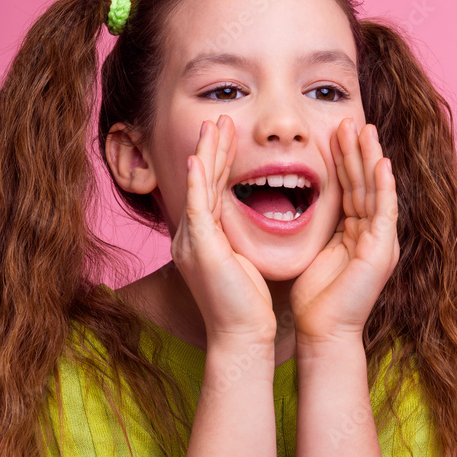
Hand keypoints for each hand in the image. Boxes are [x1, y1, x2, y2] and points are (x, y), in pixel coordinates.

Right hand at [171, 114, 276, 345]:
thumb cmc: (249, 306)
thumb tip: (264, 218)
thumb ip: (243, 239)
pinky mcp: (199, 248)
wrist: (241, 336)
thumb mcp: (245, 262)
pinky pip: (197, 208)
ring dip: (207, 155)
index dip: (219, 161)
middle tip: (219, 120)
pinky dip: (199, 182)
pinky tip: (201, 160)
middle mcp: (192, 236)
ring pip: (199, 188)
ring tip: (214, 127)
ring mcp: (192, 241)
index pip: (212, 190)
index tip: (229, 135)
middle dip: (212, 149)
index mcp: (204, 239)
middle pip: (202, 182)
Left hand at [290, 119, 399, 345]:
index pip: (351, 188)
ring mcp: (381, 241)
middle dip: (357, 151)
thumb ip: (312, 227)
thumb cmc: (312, 300)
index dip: (343, 159)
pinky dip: (384, 187)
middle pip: (365, 183)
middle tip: (349, 119)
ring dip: (370, 159)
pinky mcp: (383, 251)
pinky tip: (381, 164)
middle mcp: (373, 234)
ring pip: (377, 190)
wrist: (323, 332)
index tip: (332, 132)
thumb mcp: (310, 251)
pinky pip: (386, 212)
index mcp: (356, 233)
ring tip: (364, 130)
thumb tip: (287, 203)